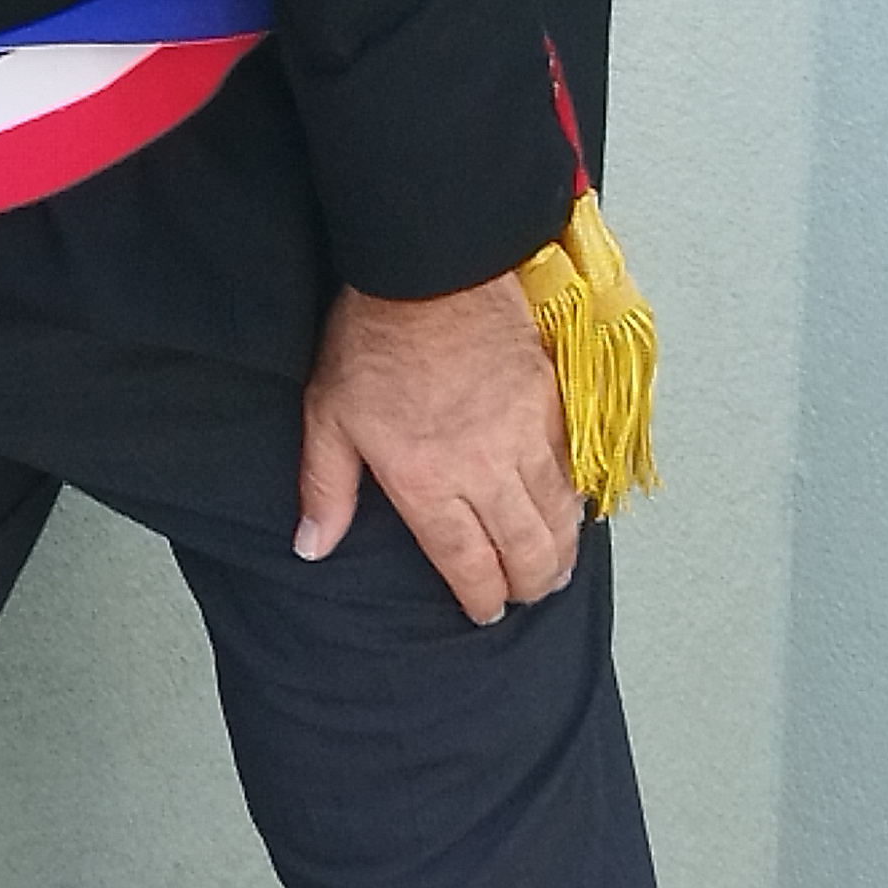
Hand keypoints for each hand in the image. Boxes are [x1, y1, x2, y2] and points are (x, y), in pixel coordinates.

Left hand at [296, 273, 578, 623]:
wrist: (434, 275)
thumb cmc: (374, 343)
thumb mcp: (328, 419)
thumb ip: (326, 491)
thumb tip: (312, 547)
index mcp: (429, 481)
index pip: (467, 561)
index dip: (480, 595)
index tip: (484, 611)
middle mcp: (487, 469)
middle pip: (525, 548)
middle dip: (528, 583)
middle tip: (524, 596)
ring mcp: (529, 437)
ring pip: (559, 514)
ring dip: (560, 551)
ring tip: (555, 572)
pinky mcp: (555, 406)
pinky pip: (576, 470)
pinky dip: (576, 501)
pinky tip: (571, 513)